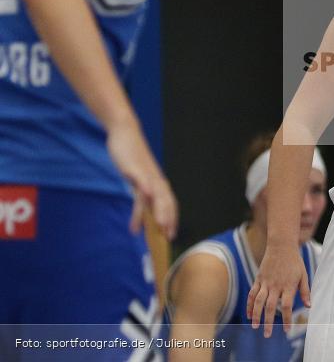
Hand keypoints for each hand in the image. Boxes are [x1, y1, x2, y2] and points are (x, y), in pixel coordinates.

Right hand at [106, 120, 177, 238]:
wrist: (125, 133)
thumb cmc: (130, 157)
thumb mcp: (136, 178)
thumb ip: (140, 192)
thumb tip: (142, 209)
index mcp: (157, 183)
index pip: (169, 204)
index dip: (171, 219)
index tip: (171, 234)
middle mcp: (155, 179)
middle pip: (166, 202)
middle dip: (168, 220)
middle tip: (167, 236)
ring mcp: (146, 174)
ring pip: (156, 195)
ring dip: (159, 211)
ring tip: (158, 226)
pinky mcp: (135, 168)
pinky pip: (141, 181)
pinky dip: (145, 190)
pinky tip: (145, 197)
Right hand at [247, 243, 310, 337]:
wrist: (281, 246)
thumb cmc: (295, 261)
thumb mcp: (304, 275)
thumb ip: (305, 291)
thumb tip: (309, 306)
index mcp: (288, 286)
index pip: (286, 306)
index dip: (286, 319)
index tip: (286, 330)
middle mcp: (275, 285)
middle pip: (270, 307)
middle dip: (268, 322)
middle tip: (267, 335)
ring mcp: (265, 282)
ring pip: (258, 302)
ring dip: (256, 315)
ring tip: (254, 327)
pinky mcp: (258, 279)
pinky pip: (252, 294)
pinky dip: (250, 305)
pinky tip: (249, 315)